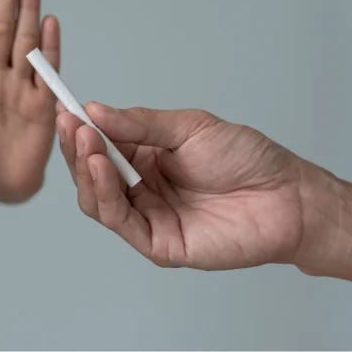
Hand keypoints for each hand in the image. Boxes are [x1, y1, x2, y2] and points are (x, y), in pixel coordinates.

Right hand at [57, 103, 305, 269]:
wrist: (286, 195)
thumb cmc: (245, 157)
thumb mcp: (188, 127)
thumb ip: (140, 123)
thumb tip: (94, 111)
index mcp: (145, 157)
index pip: (100, 144)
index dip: (80, 129)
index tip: (64, 109)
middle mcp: (141, 187)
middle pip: (91, 173)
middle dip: (77, 148)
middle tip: (71, 124)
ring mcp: (148, 216)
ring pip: (97, 199)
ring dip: (86, 171)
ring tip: (85, 143)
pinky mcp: (158, 243)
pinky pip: (120, 221)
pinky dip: (104, 194)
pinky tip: (101, 168)